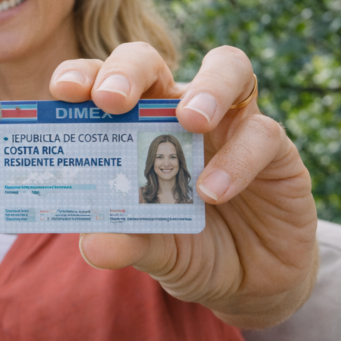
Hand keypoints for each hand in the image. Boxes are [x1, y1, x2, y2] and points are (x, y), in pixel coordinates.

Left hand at [49, 43, 317, 328]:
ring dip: (206, 89)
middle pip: (149, 60)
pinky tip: (213, 191)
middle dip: (127, 70)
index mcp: (131, 123)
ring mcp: (230, 121)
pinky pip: (262, 133)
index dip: (81, 75)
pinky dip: (237, 159)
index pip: (100, 81)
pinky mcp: (276, 148)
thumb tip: (93, 245)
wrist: (246, 280)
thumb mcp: (149, 248)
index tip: (63, 91)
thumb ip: (123, 242)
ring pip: (227, 68)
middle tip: (112, 99)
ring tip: (190, 121)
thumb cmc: (183, 244)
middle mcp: (176, 109)